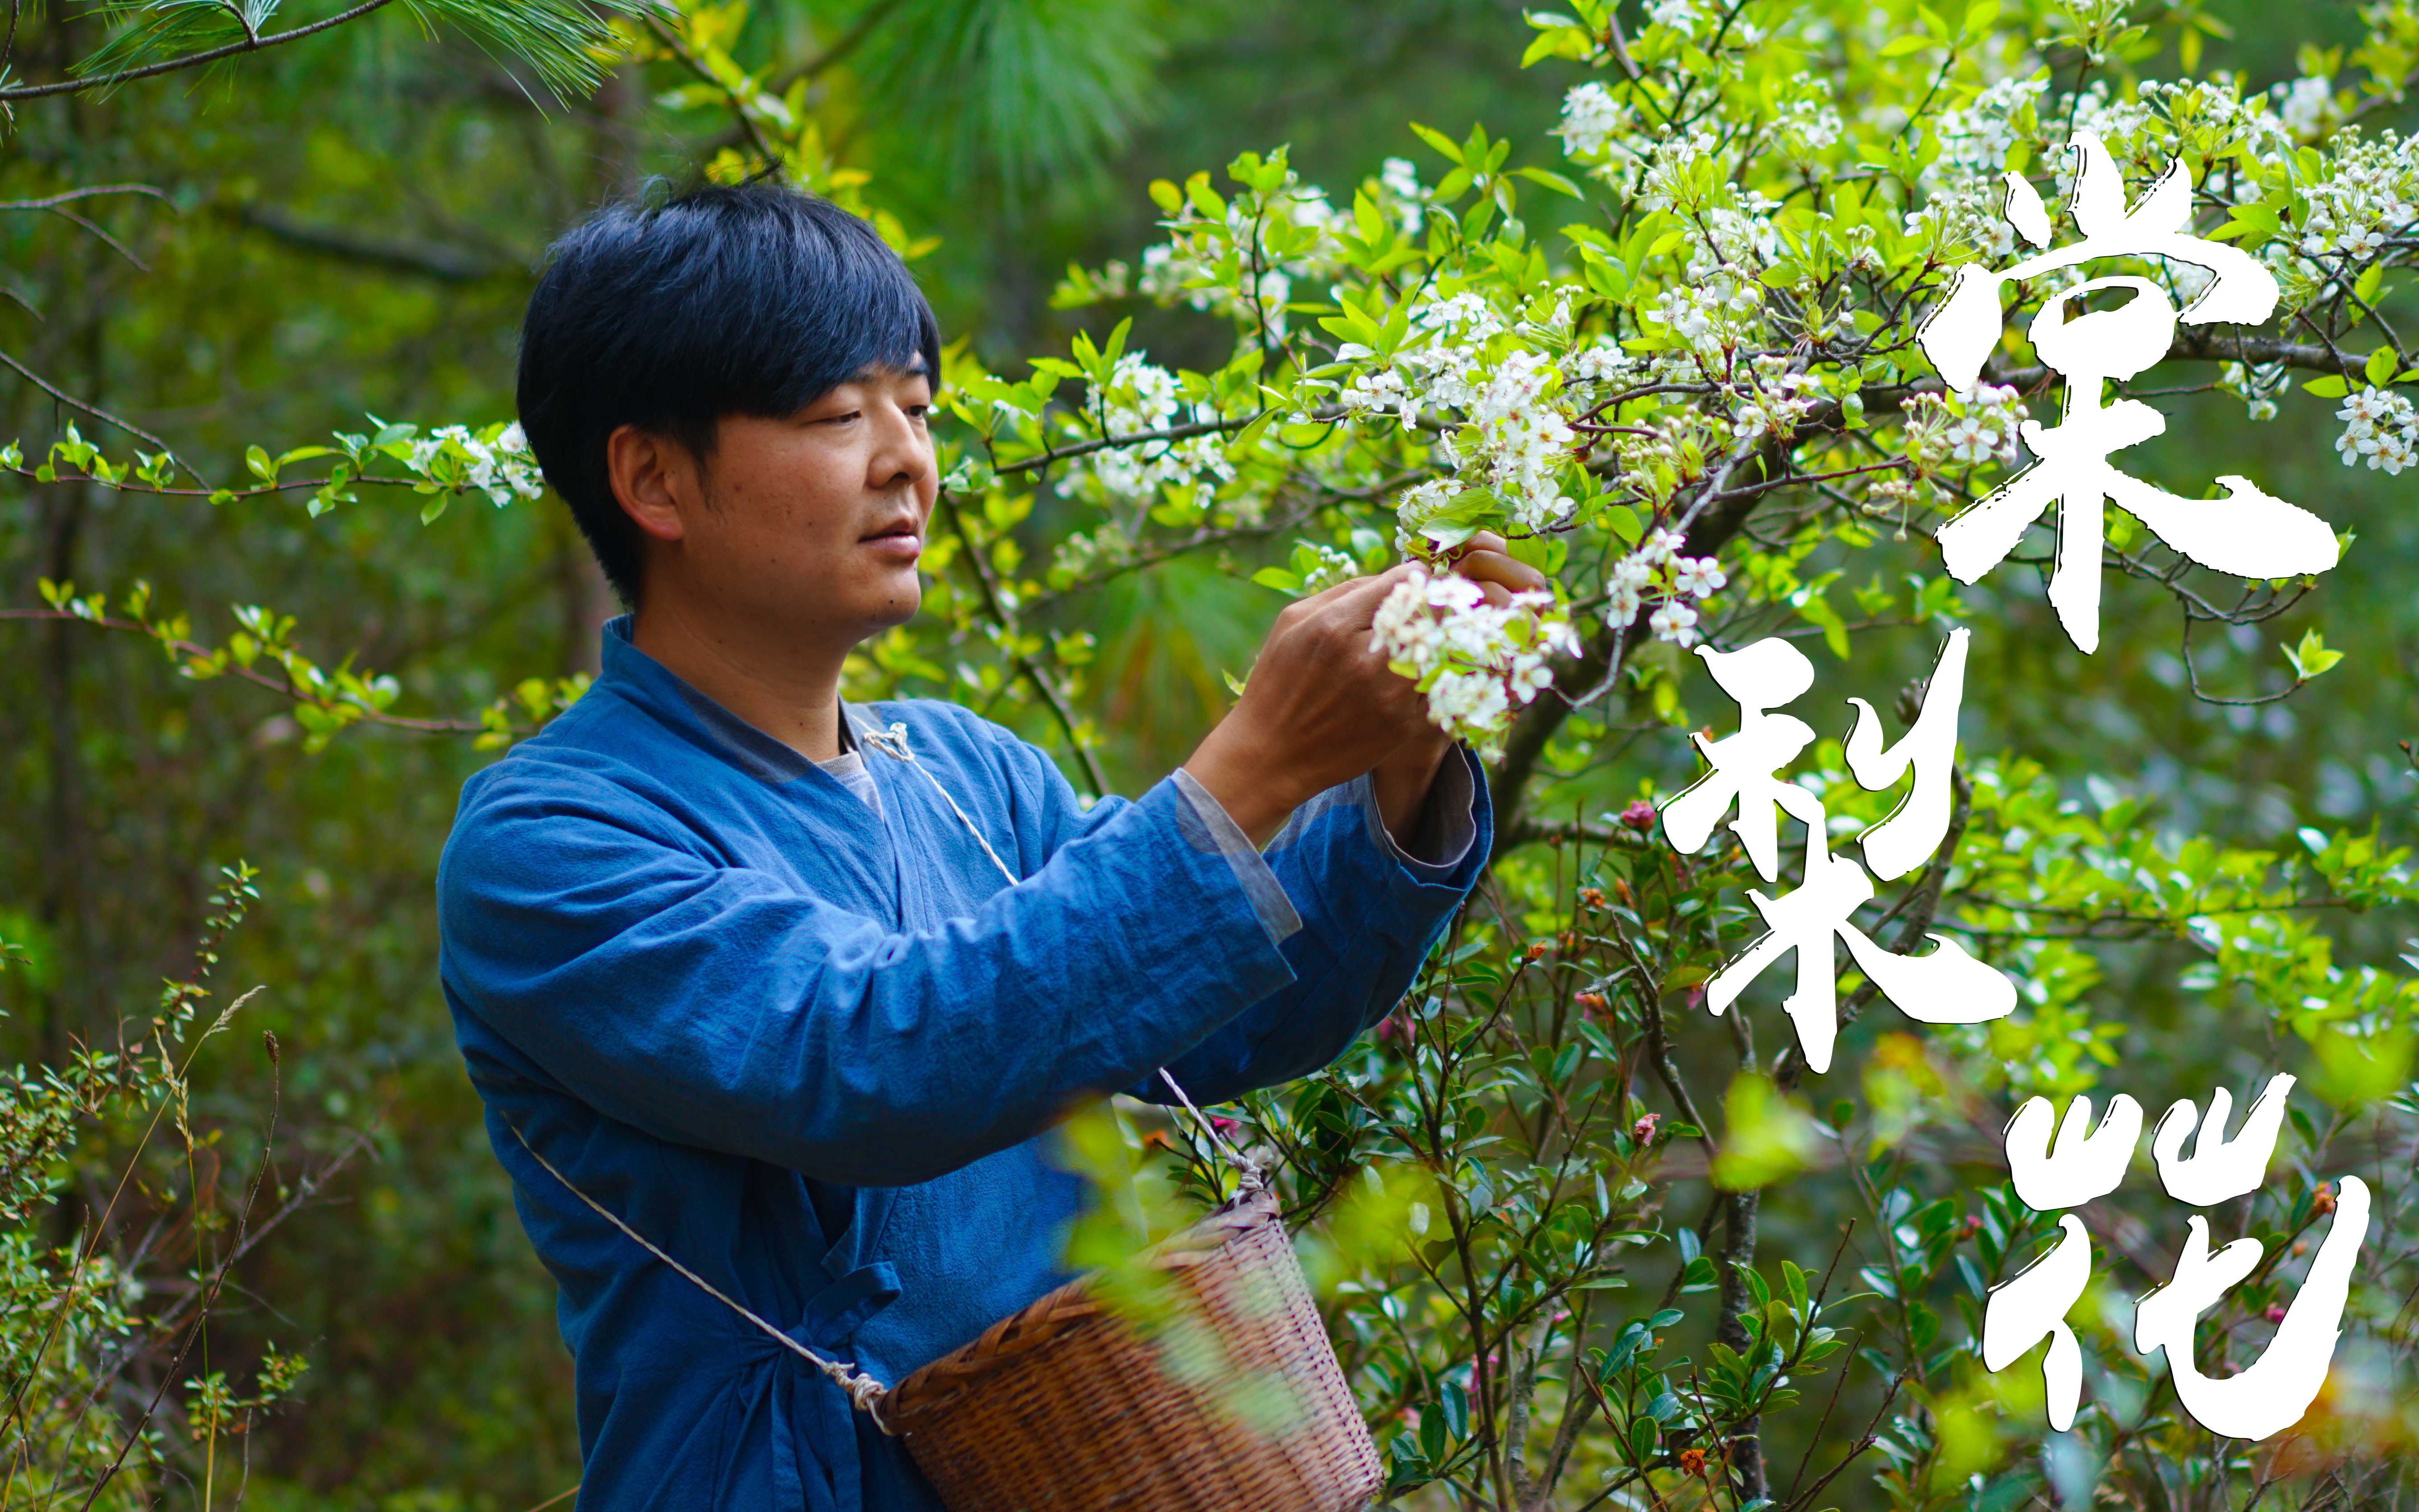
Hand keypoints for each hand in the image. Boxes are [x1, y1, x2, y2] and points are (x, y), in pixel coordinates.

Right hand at [1186, 535, 1551, 847]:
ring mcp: (1389, 695)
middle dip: (1445, 603)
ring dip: (1456, 638)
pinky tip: (1451, 670)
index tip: (1422, 581)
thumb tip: (1397, 574)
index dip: (1420, 576)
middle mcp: (1366, 657)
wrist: (1272, 755)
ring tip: (1456, 633)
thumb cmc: (1278, 681)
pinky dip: (1455, 676)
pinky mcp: (1405, 725)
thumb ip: (1345, 592)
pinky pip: (1447, 691)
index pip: (1404, 580)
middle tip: (1453, 599)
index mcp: (1336, 624)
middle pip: (1433, 612)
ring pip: (1447, 650)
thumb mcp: (1294, 621)